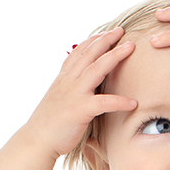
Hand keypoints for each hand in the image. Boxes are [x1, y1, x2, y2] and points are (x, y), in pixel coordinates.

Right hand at [26, 27, 137, 156]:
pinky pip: (103, 103)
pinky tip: (133, 102)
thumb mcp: (59, 98)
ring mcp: (74, 94)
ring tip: (130, 48)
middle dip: (106, 40)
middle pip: (90, 53)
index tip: (107, 32)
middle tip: (121, 30)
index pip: (79, 52)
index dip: (93, 40)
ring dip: (115, 56)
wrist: (36, 140)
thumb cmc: (49, 123)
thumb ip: (70, 88)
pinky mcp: (80, 110)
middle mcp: (68, 81)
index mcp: (64, 78)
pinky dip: (119, 102)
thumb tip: (81, 86)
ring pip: (96, 69)